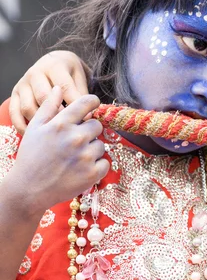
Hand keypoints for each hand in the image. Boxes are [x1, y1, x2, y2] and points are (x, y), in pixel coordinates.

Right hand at [5, 87, 108, 214]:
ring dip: (91, 150)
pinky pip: (105, 163)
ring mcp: (86, 156)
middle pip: (97, 125)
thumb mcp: (35, 129)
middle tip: (73, 143)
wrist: (28, 190)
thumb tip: (58, 88)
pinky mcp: (93, 173)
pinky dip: (96, 166)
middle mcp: (76, 138)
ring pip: (101, 145)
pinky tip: (80, 170)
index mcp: (61, 124)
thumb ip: (49, 107)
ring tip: (73, 159)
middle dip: (88, 132)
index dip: (92, 103)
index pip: (88, 102)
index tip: (92, 106)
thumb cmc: (31, 157)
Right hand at [10, 51, 88, 133]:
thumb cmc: (70, 74)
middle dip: (58, 115)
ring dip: (41, 123)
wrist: (52, 63)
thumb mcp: (79, 78)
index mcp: (54, 66)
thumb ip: (81, 94)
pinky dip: (24, 126)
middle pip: (44, 97)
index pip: (64, 87)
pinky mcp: (14, 95)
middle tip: (70, 128)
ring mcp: (22, 84)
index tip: (86, 118)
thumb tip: (87, 117)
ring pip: (28, 107)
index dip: (75, 104)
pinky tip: (39, 135)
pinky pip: (14, 113)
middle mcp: (35, 73)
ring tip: (56, 133)